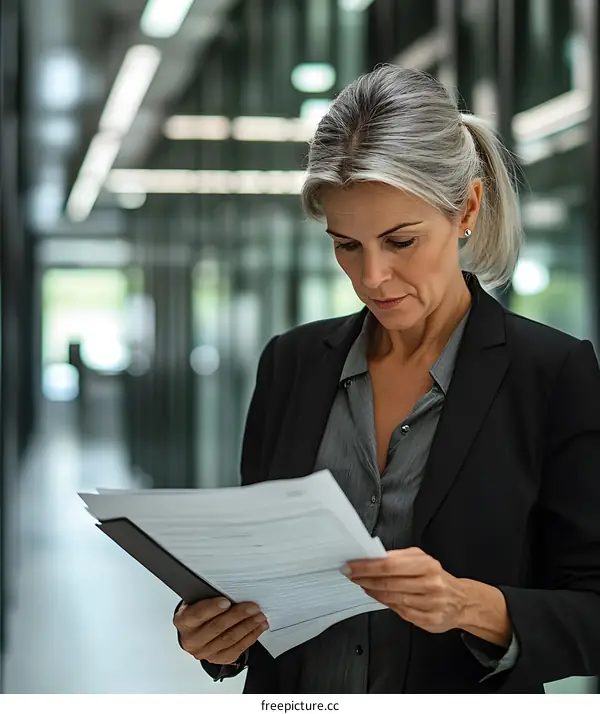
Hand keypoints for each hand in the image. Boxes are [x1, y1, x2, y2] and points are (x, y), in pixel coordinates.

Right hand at [173, 598, 268, 664]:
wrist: (197, 630)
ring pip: (229, 639)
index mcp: (184, 622)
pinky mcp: (218, 659)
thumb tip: (230, 590)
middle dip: (238, 615)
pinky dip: (250, 637)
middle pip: (217, 627)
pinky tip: (258, 628)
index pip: (197, 615)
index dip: (212, 608)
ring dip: (248, 626)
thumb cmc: (199, 611)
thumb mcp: (198, 600)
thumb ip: (209, 597)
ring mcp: (205, 652)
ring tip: (259, 616)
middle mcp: (192, 640)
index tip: (227, 601)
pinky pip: (237, 649)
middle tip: (252, 607)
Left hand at [345, 547, 468, 633]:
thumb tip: (372, 558)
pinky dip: (385, 602)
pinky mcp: (428, 621)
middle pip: (388, 583)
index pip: (389, 565)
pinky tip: (378, 596)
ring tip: (363, 584)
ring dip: (372, 591)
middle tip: (352, 574)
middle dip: (365, 578)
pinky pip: (400, 612)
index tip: (352, 565)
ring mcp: (430, 604)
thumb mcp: (421, 559)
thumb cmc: (436, 577)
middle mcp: (430, 584)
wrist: (461, 601)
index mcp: (428, 565)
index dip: (367, 566)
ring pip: (392, 598)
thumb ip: (398, 558)